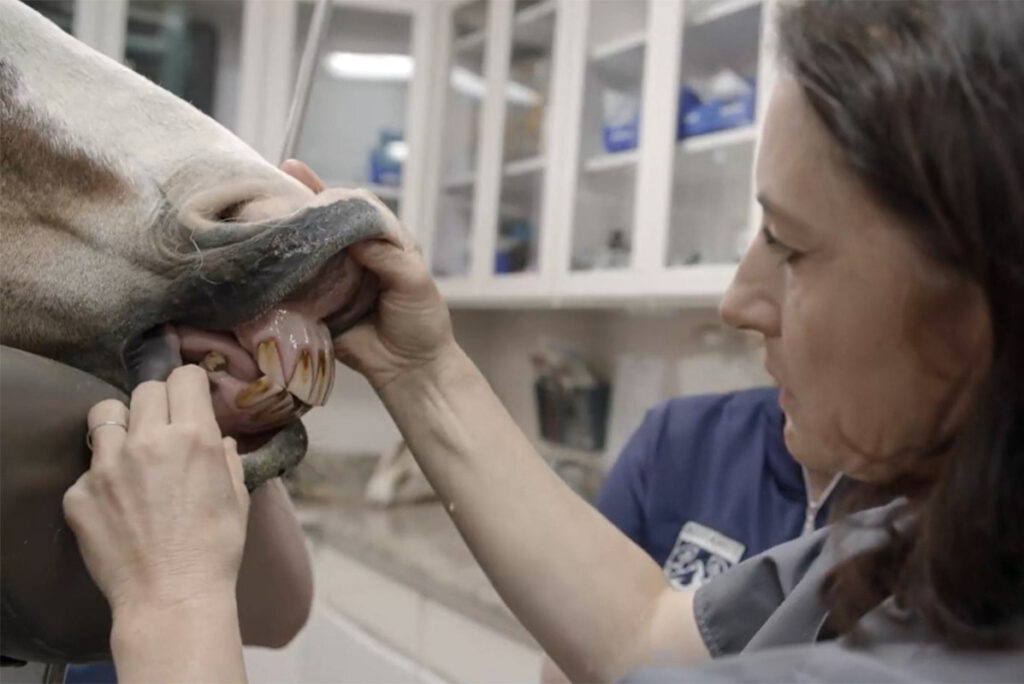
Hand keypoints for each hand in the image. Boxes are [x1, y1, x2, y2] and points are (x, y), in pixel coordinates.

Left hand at [63, 365, 249, 615]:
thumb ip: (226, 459)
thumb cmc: (215, 550)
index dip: (189, 383)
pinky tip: (118, 503)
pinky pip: (88, 468)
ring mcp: (108, 466)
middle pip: (145, 389)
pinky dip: (102, 478)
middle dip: (158, 402)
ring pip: (105, 414)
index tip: (190, 396)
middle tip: (164, 428)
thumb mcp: (237, 497)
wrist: (172, 598)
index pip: (184, 377)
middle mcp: (148, 441)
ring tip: (131, 452)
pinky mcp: (79, 493)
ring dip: (122, 426)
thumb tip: (219, 441)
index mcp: (193, 437)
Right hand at [281, 159, 458, 390]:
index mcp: (379, 242)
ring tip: (251, 218)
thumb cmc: (420, 321)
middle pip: (320, 225)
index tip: (297, 172)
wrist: (410, 368)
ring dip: (282, 239)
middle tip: (262, 190)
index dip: (327, 190)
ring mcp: (332, 280)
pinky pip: (295, 289)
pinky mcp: (317, 307)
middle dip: (293, 206)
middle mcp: (352, 256)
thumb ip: (388, 256)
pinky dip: (279, 277)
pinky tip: (259, 261)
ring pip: (303, 253)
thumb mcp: (413, 282)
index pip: (352, 206)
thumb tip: (353, 237)